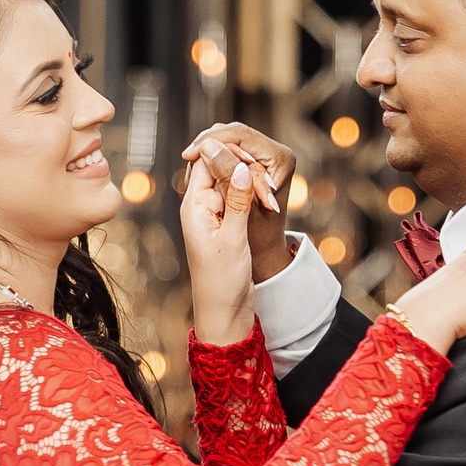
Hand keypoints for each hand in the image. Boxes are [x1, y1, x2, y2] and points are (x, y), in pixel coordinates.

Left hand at [178, 123, 297, 283]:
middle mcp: (201, 206)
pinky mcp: (227, 224)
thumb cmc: (222, 282)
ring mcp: (214, 214)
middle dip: (245, 169)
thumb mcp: (233, 239)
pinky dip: (254, 197)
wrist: (225, 312)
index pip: (206, 162)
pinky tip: (269, 203)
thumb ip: (238, 201)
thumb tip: (242, 167)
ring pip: (234, 183)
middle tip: (269, 185)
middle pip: (221, 168)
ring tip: (272, 197)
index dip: (229, 153)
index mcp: (193, 206)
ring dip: (253, 185)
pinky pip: (240, 199)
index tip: (254, 157)